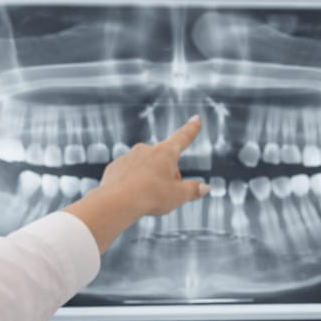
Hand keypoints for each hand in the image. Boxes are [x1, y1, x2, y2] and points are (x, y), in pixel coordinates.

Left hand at [65, 115, 209, 251]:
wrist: (117, 202)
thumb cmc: (151, 197)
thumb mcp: (178, 196)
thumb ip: (193, 190)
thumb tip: (205, 188)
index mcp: (166, 153)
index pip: (183, 138)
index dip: (191, 129)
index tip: (195, 118)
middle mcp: (146, 149)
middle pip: (163, 162)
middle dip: (167, 175)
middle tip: (164, 195)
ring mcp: (129, 157)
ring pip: (145, 168)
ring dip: (149, 180)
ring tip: (146, 197)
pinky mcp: (115, 167)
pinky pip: (128, 175)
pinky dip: (132, 184)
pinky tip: (131, 196)